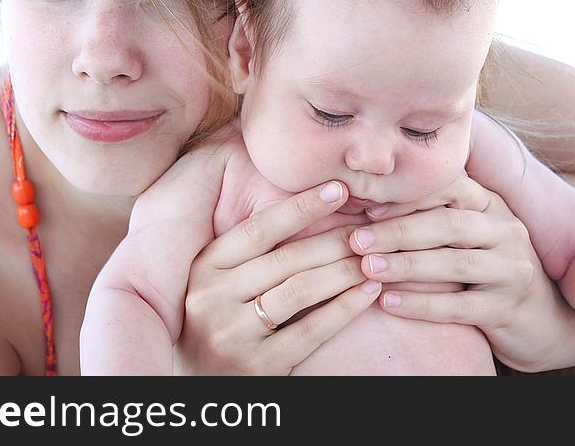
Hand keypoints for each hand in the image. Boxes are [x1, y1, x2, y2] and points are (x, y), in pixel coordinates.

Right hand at [177, 181, 381, 374]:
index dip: (302, 206)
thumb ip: (251, 253)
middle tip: (369, 230)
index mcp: (204, 267)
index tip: (339, 189)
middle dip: (334, 241)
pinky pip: (312, 330)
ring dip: (345, 271)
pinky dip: (345, 307)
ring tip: (373, 259)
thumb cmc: (220, 321)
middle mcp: (212, 297)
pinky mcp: (258, 365)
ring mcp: (233, 333)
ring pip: (301, 290)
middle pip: (286, 259)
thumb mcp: (219, 282)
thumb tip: (310, 207)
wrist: (200, 384)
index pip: (259, 229)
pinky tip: (368, 292)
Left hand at [350, 177, 574, 371]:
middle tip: (357, 241)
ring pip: (454, 263)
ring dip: (405, 265)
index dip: (408, 196)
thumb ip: (433, 216)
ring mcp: (512, 270)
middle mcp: (507, 231)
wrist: (542, 322)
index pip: (450, 187)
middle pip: (448, 224)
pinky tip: (388, 303)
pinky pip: (459, 306)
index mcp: (491, 205)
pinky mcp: (508, 309)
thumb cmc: (486, 270)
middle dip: (398, 231)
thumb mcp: (468, 236)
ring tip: (366, 269)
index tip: (368, 209)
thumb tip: (367, 205)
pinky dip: (420, 304)